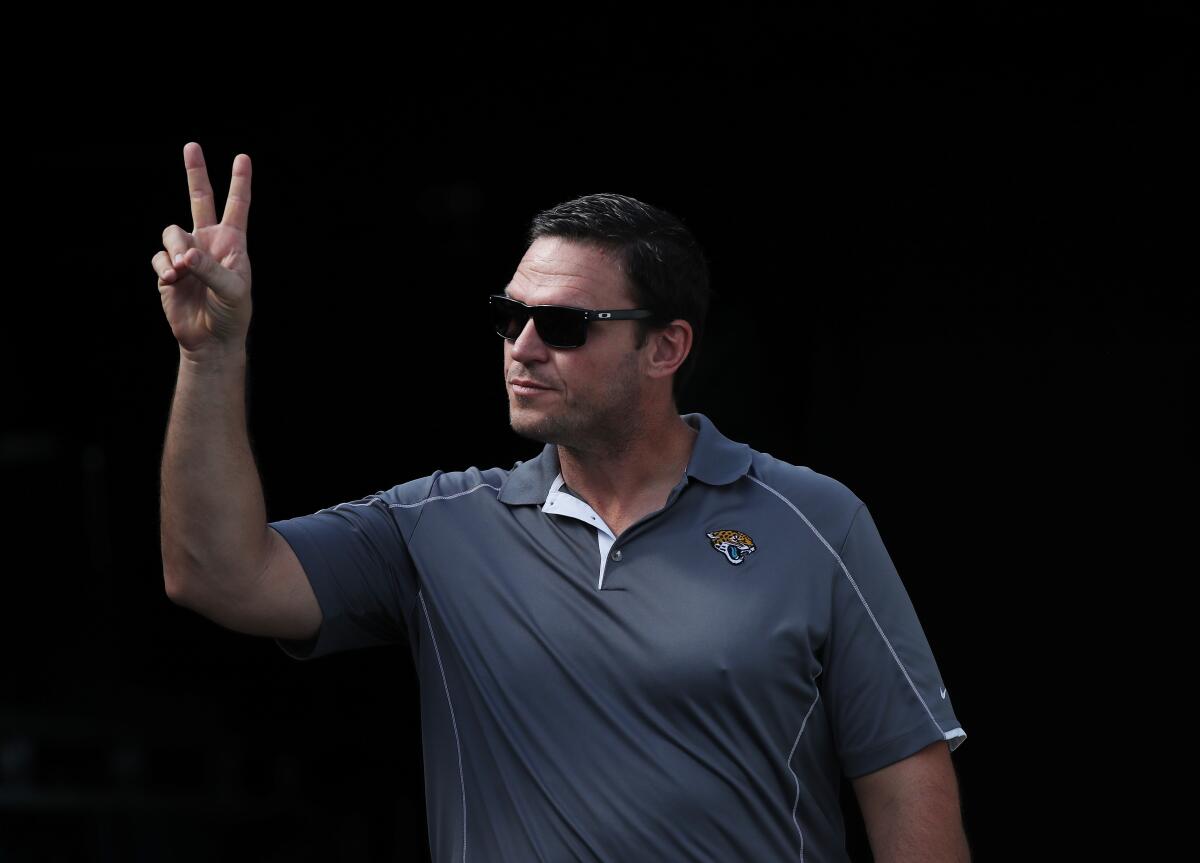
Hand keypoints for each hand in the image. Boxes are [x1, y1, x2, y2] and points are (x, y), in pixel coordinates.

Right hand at [152, 142, 252, 358]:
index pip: (238, 207)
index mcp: (232, 243)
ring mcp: (186, 254)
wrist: (210, 340)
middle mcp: (208, 242)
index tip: (243, 158)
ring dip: (175, 249)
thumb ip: (210, 268)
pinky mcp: (167, 270)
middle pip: (200, 200)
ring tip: (182, 271)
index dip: (240, 183)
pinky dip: (165, 268)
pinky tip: (174, 282)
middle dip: (195, 173)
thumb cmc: (231, 314)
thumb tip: (184, 254)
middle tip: (191, 146)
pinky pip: (159, 257)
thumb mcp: (232, 290)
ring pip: (172, 232)